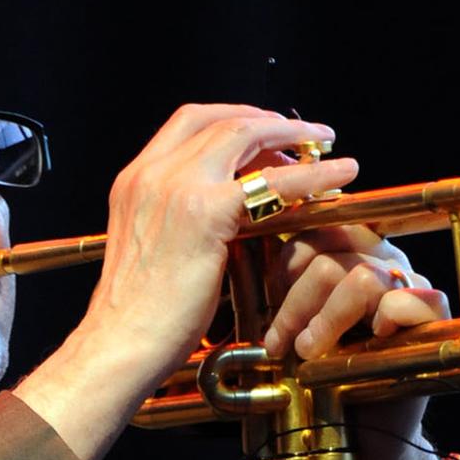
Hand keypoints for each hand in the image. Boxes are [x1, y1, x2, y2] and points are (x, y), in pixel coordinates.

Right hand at [16, 105, 356, 459]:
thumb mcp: (154, 248)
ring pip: (246, 136)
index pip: (190, 122)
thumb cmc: (138, 314)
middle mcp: (151, 173)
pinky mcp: (204, 213)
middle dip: (271, 121)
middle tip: (306, 136)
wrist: (119, 342)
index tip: (268, 129)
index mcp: (135, 179)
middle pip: (221, 121)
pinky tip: (340, 177)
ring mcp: (174, 187)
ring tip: (327, 146)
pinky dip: (312, 176)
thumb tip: (231, 219)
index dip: (236, 117)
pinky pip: (271, 183)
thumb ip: (182, 222)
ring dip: (294, 135)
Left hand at [261, 227, 453, 459]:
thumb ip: (282, 290)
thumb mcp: (293, 326)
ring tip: (309, 351)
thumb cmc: (321, 376)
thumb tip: (242, 257)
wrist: (359, 434)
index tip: (266, 304)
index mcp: (348, 252)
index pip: (316, 230)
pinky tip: (368, 340)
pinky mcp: (433, 316)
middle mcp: (381, 261)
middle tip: (280, 341)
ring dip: (327, 318)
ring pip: (361, 278)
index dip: (285, 264)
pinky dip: (382, 318)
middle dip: (296, 301)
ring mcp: (410, 285)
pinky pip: (405, 301)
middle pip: (332, 254)